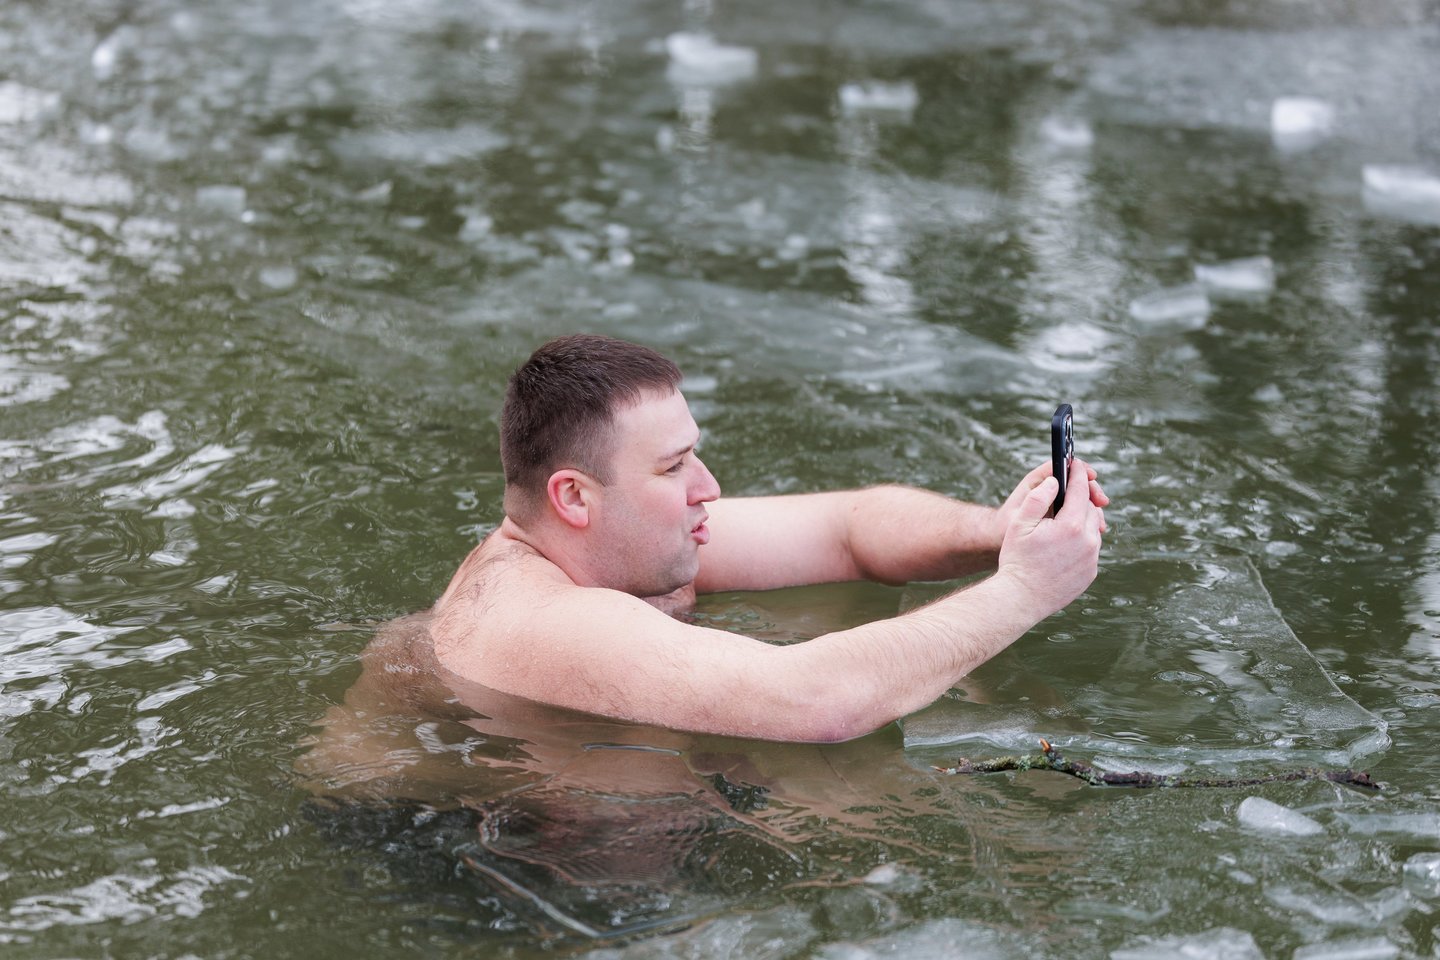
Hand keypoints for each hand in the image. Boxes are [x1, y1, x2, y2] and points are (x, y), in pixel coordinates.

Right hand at [992, 458, 1105, 617]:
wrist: (1020, 599)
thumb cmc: (1017, 560)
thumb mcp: (1019, 524)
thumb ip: (1038, 498)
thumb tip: (1054, 481)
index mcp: (1071, 525)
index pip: (1080, 490)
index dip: (1077, 475)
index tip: (1075, 465)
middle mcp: (1087, 541)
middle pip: (1090, 509)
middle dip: (1080, 498)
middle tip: (1067, 493)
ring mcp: (1091, 559)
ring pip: (1092, 529)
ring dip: (1082, 520)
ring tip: (1065, 520)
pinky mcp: (1090, 573)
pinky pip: (1090, 549)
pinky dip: (1082, 541)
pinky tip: (1065, 544)